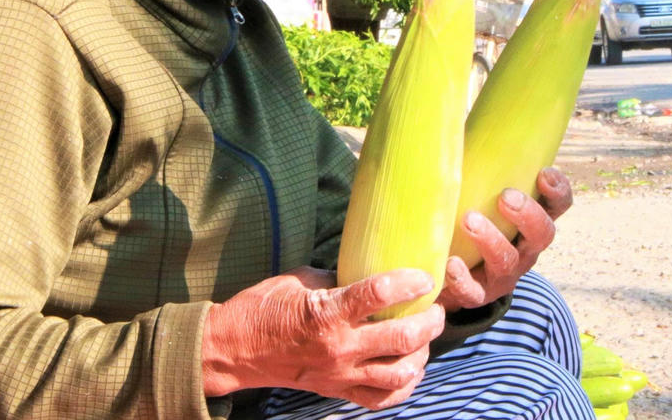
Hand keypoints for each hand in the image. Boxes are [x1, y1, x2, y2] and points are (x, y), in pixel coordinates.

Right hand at [202, 266, 445, 409]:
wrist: (236, 349)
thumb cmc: (264, 306)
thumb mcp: (301, 279)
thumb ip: (338, 280)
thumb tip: (369, 273)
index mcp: (327, 312)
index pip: (379, 294)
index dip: (409, 282)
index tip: (424, 275)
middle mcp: (339, 347)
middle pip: (402, 338)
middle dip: (429, 320)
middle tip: (435, 306)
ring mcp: (340, 374)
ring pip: (400, 372)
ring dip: (422, 353)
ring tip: (426, 336)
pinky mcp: (337, 391)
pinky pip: (382, 398)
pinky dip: (404, 385)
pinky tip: (411, 367)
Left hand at [436, 167, 572, 312]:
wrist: (451, 275)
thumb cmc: (468, 216)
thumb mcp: (480, 188)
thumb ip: (478, 158)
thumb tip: (454, 103)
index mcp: (530, 220)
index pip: (558, 205)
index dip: (557, 191)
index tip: (544, 173)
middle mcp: (524, 248)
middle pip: (542, 234)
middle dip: (527, 214)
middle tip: (507, 196)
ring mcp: (502, 275)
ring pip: (508, 262)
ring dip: (492, 240)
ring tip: (470, 219)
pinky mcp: (476, 295)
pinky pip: (472, 292)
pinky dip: (461, 278)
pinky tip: (449, 263)